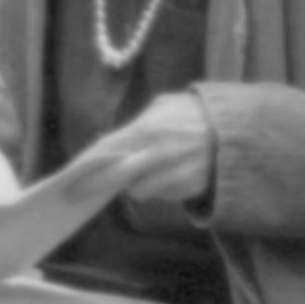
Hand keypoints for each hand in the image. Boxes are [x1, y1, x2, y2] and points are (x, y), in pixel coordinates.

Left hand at [66, 92, 214, 206]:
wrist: (238, 131)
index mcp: (149, 128)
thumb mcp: (165, 106)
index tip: (67, 178)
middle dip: (92, 187)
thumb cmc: (196, 113)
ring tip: (145, 170)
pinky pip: (160, 195)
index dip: (85, 166)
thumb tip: (107, 141)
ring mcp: (173, 173)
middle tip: (72, 196)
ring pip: (138, 190)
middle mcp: (158, 152)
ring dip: (134, 184)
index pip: (107, 150)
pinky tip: (166, 175)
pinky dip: (158, 189)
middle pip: (115, 176)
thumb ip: (136, 124)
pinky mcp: (187, 188)